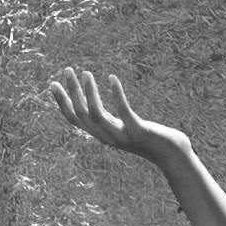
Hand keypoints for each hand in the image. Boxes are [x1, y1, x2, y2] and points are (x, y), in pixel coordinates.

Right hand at [46, 66, 193, 174]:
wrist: (171, 155)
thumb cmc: (149, 138)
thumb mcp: (124, 129)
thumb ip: (110, 121)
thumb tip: (95, 108)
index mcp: (102, 135)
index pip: (75, 119)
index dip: (62, 103)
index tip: (53, 84)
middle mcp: (108, 137)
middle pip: (82, 114)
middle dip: (72, 92)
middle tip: (68, 70)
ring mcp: (122, 136)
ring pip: (97, 115)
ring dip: (89, 93)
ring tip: (86, 73)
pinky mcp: (139, 132)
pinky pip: (124, 113)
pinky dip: (116, 95)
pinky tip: (112, 78)